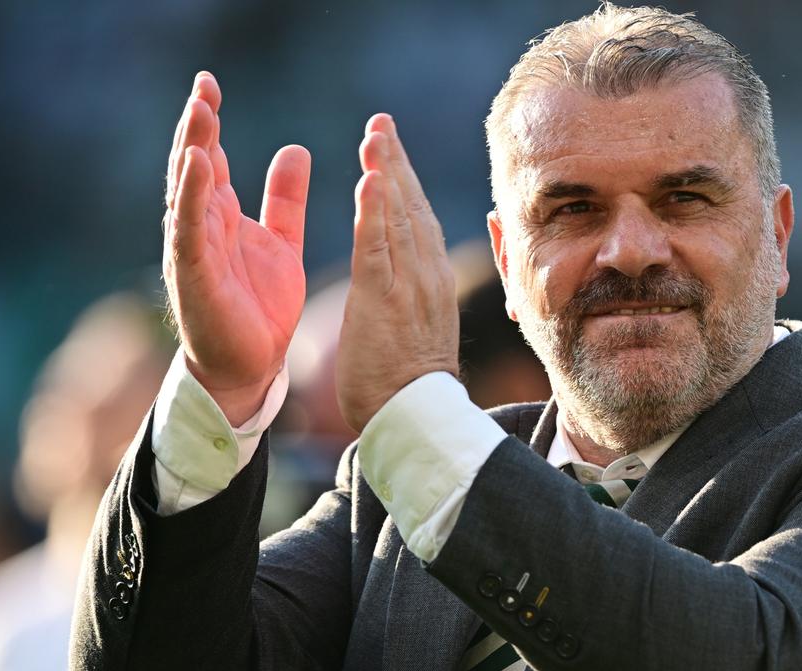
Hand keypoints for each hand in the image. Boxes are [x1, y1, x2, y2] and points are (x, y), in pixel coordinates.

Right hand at [163, 72, 310, 425]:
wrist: (253, 366)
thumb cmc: (260, 306)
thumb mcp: (281, 241)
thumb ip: (285, 199)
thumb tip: (295, 149)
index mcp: (221, 215)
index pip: (211, 158)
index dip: (209, 122)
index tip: (210, 84)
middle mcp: (201, 226)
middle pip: (193, 165)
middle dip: (196, 126)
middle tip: (202, 86)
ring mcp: (194, 249)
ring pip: (187, 191)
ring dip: (191, 150)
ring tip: (198, 112)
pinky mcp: (195, 274)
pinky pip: (190, 229)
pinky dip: (191, 197)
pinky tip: (196, 166)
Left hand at [336, 114, 459, 431]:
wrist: (416, 416)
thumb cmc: (412, 382)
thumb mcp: (422, 329)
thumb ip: (418, 297)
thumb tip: (420, 280)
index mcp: (432, 280)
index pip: (419, 219)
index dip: (404, 181)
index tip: (390, 148)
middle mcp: (426, 275)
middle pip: (412, 207)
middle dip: (396, 162)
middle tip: (381, 123)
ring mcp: (408, 285)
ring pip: (398, 217)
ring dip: (386, 171)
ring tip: (375, 134)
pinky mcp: (384, 300)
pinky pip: (378, 247)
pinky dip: (375, 212)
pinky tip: (369, 180)